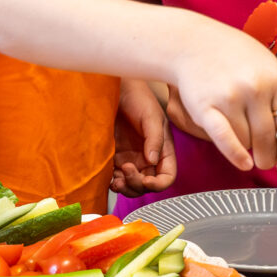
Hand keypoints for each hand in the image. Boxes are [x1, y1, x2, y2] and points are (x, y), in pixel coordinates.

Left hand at [109, 78, 177, 194]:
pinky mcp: (114, 157)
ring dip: (125, 188)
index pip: (167, 177)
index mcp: (163, 150)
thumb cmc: (138, 97)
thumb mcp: (151, 116)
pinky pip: (115, 178)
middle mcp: (148, 158)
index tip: (146, 180)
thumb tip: (152, 160)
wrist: (115, 89)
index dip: (159, 185)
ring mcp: (131, 159)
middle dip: (138, 184)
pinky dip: (113, 182)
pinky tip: (109, 177)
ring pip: (131, 186)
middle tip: (126, 170)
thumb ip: (155, 138)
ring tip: (116, 179)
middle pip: (147, 185)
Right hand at [168, 16, 276, 176]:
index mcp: (276, 79)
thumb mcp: (270, 67)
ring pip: (246, 141)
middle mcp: (255, 88)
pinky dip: (236, 155)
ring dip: (246, 145)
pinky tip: (243, 162)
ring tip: (241, 131)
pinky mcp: (205, 107)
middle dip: (268, 156)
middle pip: (268, 138)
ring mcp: (230, 97)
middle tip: (265, 161)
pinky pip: (225, 140)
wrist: (193, 43)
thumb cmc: (234, 55)